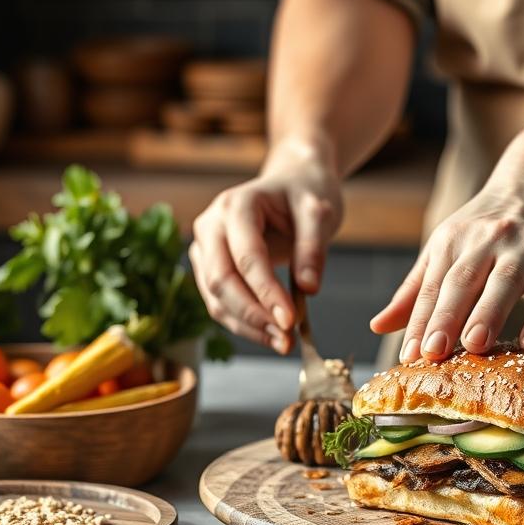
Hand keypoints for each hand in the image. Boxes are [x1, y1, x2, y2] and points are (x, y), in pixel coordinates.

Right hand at [189, 141, 342, 352]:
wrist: (291, 182)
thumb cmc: (305, 193)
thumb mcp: (319, 212)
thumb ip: (313, 248)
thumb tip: (308, 290)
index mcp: (236, 204)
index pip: (246, 255)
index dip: (267, 291)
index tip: (291, 321)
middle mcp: (210, 225)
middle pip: (221, 279)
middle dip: (253, 314)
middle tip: (286, 339)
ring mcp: (204, 247)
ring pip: (215, 297)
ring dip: (247, 325)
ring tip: (283, 342)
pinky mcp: (207, 267)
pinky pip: (219, 302)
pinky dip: (243, 323)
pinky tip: (271, 335)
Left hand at [370, 155, 523, 360]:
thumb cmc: (485, 225)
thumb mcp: (446, 245)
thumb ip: (416, 290)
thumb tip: (377, 326)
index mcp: (464, 239)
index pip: (444, 282)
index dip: (428, 319)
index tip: (414, 355)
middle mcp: (507, 240)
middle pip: (493, 279)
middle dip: (479, 314)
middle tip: (467, 348)